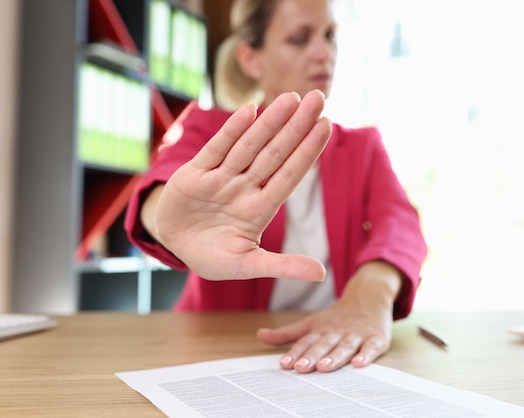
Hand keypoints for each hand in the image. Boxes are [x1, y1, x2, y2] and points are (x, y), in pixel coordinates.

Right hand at [146, 90, 331, 281]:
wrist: (172, 245)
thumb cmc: (212, 256)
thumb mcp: (246, 265)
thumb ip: (281, 266)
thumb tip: (321, 274)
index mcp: (260, 209)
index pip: (289, 175)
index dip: (307, 152)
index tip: (326, 126)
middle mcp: (245, 188)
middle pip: (275, 153)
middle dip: (296, 126)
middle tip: (319, 97)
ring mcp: (222, 178)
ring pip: (249, 146)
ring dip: (270, 122)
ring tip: (291, 98)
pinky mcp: (195, 173)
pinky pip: (217, 149)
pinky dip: (232, 131)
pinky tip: (251, 111)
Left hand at [257, 262, 402, 372]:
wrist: (369, 296)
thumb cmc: (337, 317)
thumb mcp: (311, 323)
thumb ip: (287, 333)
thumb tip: (260, 335)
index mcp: (320, 330)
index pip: (305, 342)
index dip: (294, 353)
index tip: (284, 364)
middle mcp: (336, 332)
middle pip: (323, 345)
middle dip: (312, 356)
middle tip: (301, 367)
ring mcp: (356, 335)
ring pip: (344, 347)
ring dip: (334, 357)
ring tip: (324, 367)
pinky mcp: (375, 338)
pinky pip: (371, 348)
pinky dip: (366, 355)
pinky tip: (359, 364)